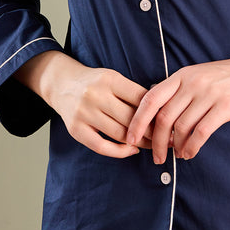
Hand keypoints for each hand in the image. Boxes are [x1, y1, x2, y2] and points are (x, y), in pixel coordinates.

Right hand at [15, 50, 152, 157]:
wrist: (61, 83)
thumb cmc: (94, 82)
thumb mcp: (113, 78)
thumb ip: (133, 91)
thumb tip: (161, 109)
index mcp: (109, 79)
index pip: (140, 97)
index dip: (156, 111)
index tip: (168, 120)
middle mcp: (95, 95)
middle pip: (131, 118)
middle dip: (151, 130)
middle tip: (165, 137)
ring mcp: (84, 113)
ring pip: (119, 133)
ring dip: (139, 143)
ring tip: (152, 145)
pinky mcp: (76, 130)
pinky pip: (101, 146)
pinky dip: (119, 152)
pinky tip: (131, 150)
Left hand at [126, 44, 229, 163]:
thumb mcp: (200, 75)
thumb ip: (180, 90)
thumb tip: (159, 115)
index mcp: (182, 74)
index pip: (150, 98)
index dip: (138, 120)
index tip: (130, 138)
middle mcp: (192, 82)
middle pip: (163, 117)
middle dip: (155, 142)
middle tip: (155, 157)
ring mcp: (209, 94)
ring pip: (181, 127)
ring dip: (175, 147)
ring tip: (178, 156)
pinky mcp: (226, 106)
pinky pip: (201, 132)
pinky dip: (192, 147)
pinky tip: (191, 153)